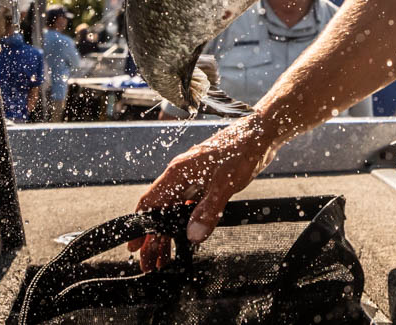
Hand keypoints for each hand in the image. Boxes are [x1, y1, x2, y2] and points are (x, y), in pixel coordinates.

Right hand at [127, 114, 278, 269]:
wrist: (261, 133)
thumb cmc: (242, 150)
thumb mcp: (225, 183)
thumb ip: (208, 209)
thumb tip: (193, 235)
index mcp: (178, 172)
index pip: (150, 203)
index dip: (141, 226)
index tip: (134, 246)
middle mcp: (181, 175)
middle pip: (160, 211)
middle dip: (153, 238)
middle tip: (149, 263)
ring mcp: (193, 178)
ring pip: (174, 211)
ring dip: (168, 234)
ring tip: (163, 258)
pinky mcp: (206, 181)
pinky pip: (189, 206)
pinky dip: (185, 223)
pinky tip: (185, 238)